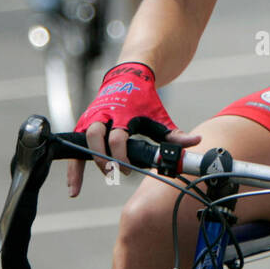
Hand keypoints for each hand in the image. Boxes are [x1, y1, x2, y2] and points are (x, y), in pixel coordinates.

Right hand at [67, 62, 199, 196]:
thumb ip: (175, 134)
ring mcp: (92, 119)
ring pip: (83, 140)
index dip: (122, 155)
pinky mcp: (84, 125)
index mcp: (124, 113)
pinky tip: (75, 190)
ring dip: (85, 164)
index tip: (129, 170)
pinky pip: (74, 149)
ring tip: (94, 182)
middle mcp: (105, 114)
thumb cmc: (144, 102)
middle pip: (97, 137)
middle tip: (114, 173)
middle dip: (103, 158)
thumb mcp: (159, 116)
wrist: (127, 78)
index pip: (118, 137)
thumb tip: (196, 142)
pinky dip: (74, 170)